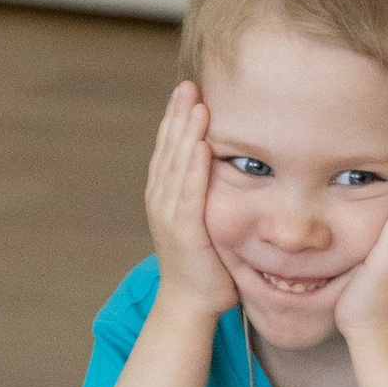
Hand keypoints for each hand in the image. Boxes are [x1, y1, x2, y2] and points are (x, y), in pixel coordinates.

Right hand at [144, 83, 238, 317]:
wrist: (191, 302)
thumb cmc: (204, 259)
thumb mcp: (203, 215)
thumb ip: (206, 188)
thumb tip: (226, 158)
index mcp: (165, 193)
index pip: (168, 147)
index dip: (176, 117)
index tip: (188, 89)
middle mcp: (161, 199)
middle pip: (168, 148)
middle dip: (178, 115)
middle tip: (189, 84)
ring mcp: (169, 215)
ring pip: (175, 165)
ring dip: (185, 134)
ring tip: (195, 105)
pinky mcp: (184, 231)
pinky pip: (188, 194)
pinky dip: (193, 169)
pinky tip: (200, 146)